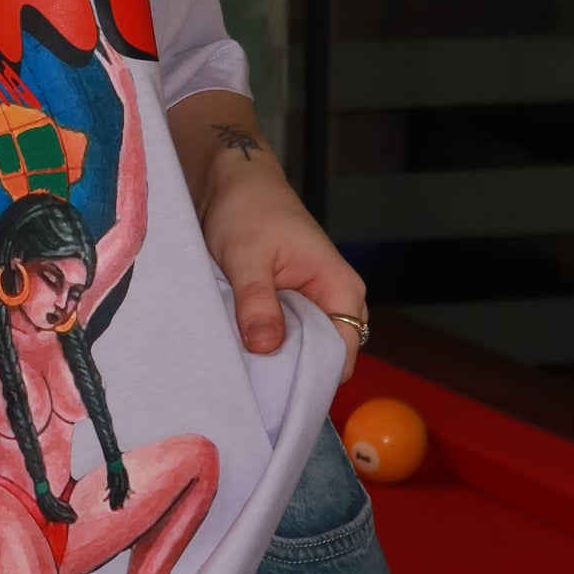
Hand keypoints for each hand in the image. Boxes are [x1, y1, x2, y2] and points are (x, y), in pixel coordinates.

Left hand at [167, 95, 366, 383]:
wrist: (232, 179)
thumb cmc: (247, 207)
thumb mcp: (246, 255)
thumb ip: (257, 301)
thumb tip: (266, 347)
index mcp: (340, 288)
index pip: (342, 354)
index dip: (313, 378)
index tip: (276, 395)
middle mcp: (333, 301)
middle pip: (322, 358)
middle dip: (289, 374)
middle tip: (249, 387)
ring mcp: (311, 305)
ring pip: (299, 350)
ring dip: (272, 359)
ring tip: (240, 370)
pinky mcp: (288, 305)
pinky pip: (282, 337)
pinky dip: (261, 345)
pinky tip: (237, 352)